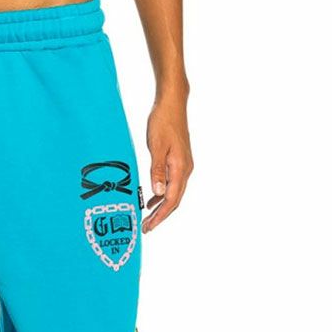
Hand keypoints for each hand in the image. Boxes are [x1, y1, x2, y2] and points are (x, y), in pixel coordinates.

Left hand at [142, 95, 192, 233]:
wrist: (172, 103)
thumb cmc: (163, 122)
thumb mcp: (157, 146)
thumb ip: (157, 170)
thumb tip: (158, 192)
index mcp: (181, 168)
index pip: (171, 200)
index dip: (160, 216)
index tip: (149, 226)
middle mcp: (185, 170)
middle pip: (174, 201)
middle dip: (160, 216)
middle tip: (146, 228)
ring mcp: (183, 166)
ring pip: (173, 194)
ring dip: (161, 208)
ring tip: (147, 219)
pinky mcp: (178, 162)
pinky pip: (171, 185)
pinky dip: (161, 195)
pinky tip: (151, 200)